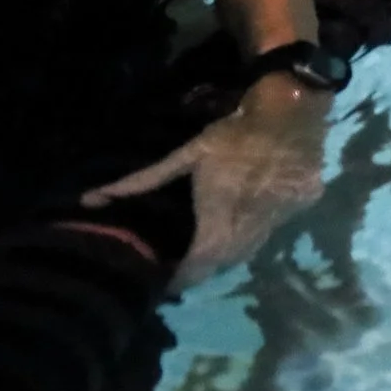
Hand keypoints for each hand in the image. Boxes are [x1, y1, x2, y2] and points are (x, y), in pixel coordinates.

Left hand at [82, 75, 329, 288]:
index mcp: (220, 217)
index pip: (198, 265)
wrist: (290, 109)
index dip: (180, 278)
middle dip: (203, 267)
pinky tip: (245, 218)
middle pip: (224, 263)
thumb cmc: (232, 132)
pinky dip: (254, 233)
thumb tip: (90, 199)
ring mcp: (280, 220)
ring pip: (250, 251)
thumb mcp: (187, 154)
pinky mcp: (299, 209)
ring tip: (210, 245)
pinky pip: (271, 232)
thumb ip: (143, 181)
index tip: (164, 281)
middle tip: (184, 264)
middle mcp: (251, 227)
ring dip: (229, 253)